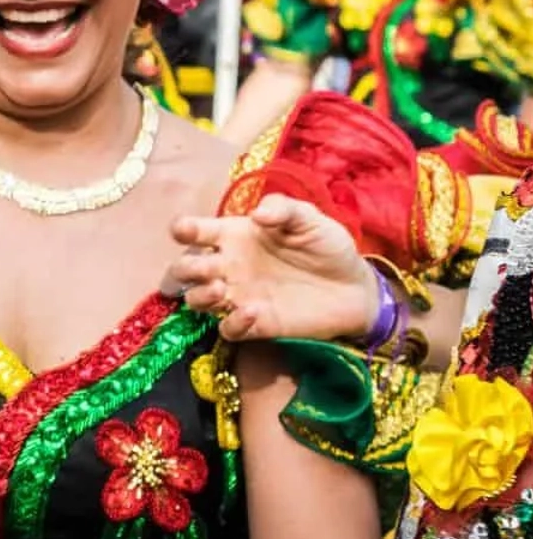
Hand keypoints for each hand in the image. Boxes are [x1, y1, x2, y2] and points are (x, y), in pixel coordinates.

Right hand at [161, 193, 378, 341]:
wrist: (356, 288)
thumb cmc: (328, 247)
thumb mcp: (310, 218)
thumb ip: (284, 209)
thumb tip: (257, 215)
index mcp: (235, 235)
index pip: (195, 231)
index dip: (183, 229)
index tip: (183, 230)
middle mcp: (229, 266)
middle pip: (185, 268)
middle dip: (185, 268)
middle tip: (207, 268)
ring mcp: (238, 296)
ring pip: (196, 299)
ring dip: (200, 296)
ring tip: (221, 290)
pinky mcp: (254, 325)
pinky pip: (227, 329)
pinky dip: (233, 322)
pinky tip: (254, 312)